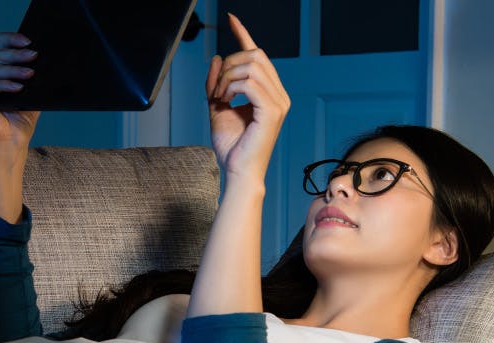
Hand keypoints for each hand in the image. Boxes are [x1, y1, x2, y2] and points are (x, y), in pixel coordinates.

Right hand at [0, 32, 40, 148]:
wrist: (9, 147)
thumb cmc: (19, 125)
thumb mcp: (31, 95)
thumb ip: (32, 77)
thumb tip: (41, 58)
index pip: (0, 48)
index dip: (12, 40)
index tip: (29, 41)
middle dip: (18, 55)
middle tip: (34, 55)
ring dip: (14, 71)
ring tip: (30, 75)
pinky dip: (3, 85)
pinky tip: (17, 87)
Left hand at [206, 14, 290, 184]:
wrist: (237, 172)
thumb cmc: (231, 146)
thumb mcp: (217, 107)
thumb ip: (217, 83)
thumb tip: (217, 57)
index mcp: (270, 93)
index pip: (258, 56)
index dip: (243, 34)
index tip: (231, 19)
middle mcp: (279, 95)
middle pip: (255, 55)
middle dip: (229, 64)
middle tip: (215, 88)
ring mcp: (279, 102)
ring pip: (251, 65)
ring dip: (227, 77)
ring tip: (218, 97)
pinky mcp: (273, 111)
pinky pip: (249, 82)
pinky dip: (231, 86)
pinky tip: (224, 100)